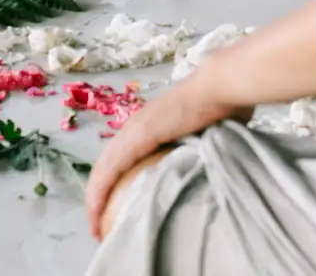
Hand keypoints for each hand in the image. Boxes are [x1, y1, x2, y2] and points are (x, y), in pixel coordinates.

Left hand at [82, 81, 244, 240]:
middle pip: (105, 168)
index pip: (119, 161)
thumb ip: (193, 155)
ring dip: (95, 200)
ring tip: (95, 227)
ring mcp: (133, 130)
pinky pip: (111, 169)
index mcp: (147, 127)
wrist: (220, 87)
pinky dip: (100, 191)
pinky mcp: (137, 137)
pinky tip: (95, 211)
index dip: (111, 187)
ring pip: (103, 171)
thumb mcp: (202, 138)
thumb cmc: (219, 108)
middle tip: (99, 227)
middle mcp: (134, 127)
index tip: (111, 214)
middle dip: (98, 199)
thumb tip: (201, 177)